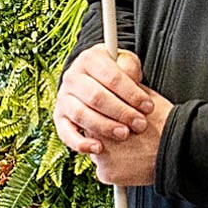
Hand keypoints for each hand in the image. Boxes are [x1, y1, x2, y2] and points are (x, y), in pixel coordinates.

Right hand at [52, 47, 168, 186]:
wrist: (92, 79)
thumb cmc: (114, 73)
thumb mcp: (125, 63)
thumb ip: (130, 68)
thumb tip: (132, 79)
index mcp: (89, 59)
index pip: (111, 77)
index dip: (131, 93)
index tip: (148, 106)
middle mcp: (71, 76)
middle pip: (96, 97)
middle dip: (121, 112)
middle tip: (140, 124)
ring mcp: (63, 97)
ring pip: (81, 114)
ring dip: (105, 127)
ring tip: (124, 134)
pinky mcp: (59, 117)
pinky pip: (66, 133)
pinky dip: (81, 143)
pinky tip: (98, 148)